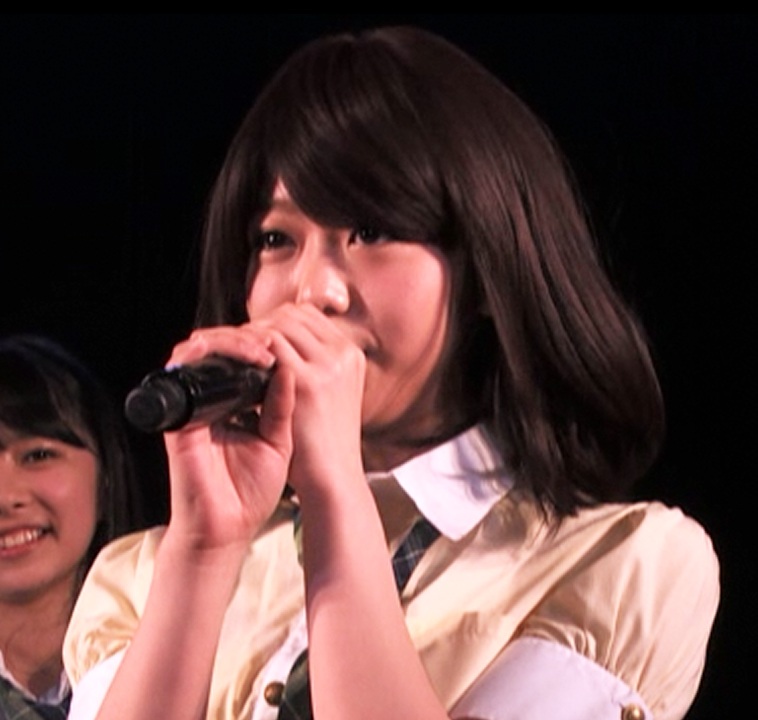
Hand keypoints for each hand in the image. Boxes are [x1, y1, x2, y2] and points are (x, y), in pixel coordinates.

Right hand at [161, 325, 292, 551]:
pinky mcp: (179, 419)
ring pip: (200, 353)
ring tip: (262, 348)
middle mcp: (209, 402)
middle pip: (219, 351)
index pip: (240, 362)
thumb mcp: (277, 442)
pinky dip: (207, 356)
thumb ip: (281, 406)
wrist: (225, 530)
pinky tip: (239, 356)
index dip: (261, 346)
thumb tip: (289, 368)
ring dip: (231, 341)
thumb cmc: (250, 492)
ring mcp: (192, 408)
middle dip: (248, 338)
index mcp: (232, 406)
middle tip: (274, 342)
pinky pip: (184, 374)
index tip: (289, 347)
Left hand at [251, 303, 366, 498]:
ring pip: (277, 326)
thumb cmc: (324, 444)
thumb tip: (277, 349)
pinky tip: (233, 365)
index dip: (278, 321)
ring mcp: (328, 365)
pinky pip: (268, 347)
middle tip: (235, 344)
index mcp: (351, 354)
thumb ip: (311, 369)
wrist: (333, 480)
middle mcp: (344, 353)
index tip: (255, 339)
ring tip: (232, 353)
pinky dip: (248, 350)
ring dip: (250, 336)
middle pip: (292, 315)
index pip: (308, 316)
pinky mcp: (307, 382)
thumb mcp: (329, 397)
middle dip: (261, 325)